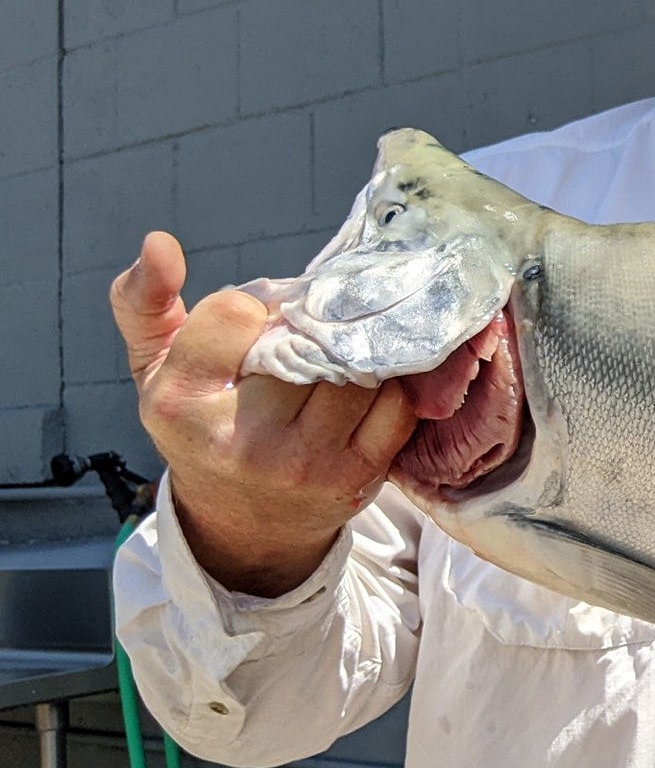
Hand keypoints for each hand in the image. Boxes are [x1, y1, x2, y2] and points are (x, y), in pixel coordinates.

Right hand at [114, 233, 417, 596]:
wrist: (245, 524)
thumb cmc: (201, 427)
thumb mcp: (155, 369)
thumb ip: (144, 301)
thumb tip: (158, 243)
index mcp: (181, 402)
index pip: (236, 312)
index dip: (254, 309)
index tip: (253, 328)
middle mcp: (241, 439)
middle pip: (304, 338)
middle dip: (312, 328)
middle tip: (307, 339)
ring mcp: (303, 462)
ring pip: (356, 365)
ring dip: (355, 352)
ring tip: (335, 361)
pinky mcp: (356, 476)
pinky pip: (396, 401)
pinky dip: (389, 385)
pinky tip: (364, 388)